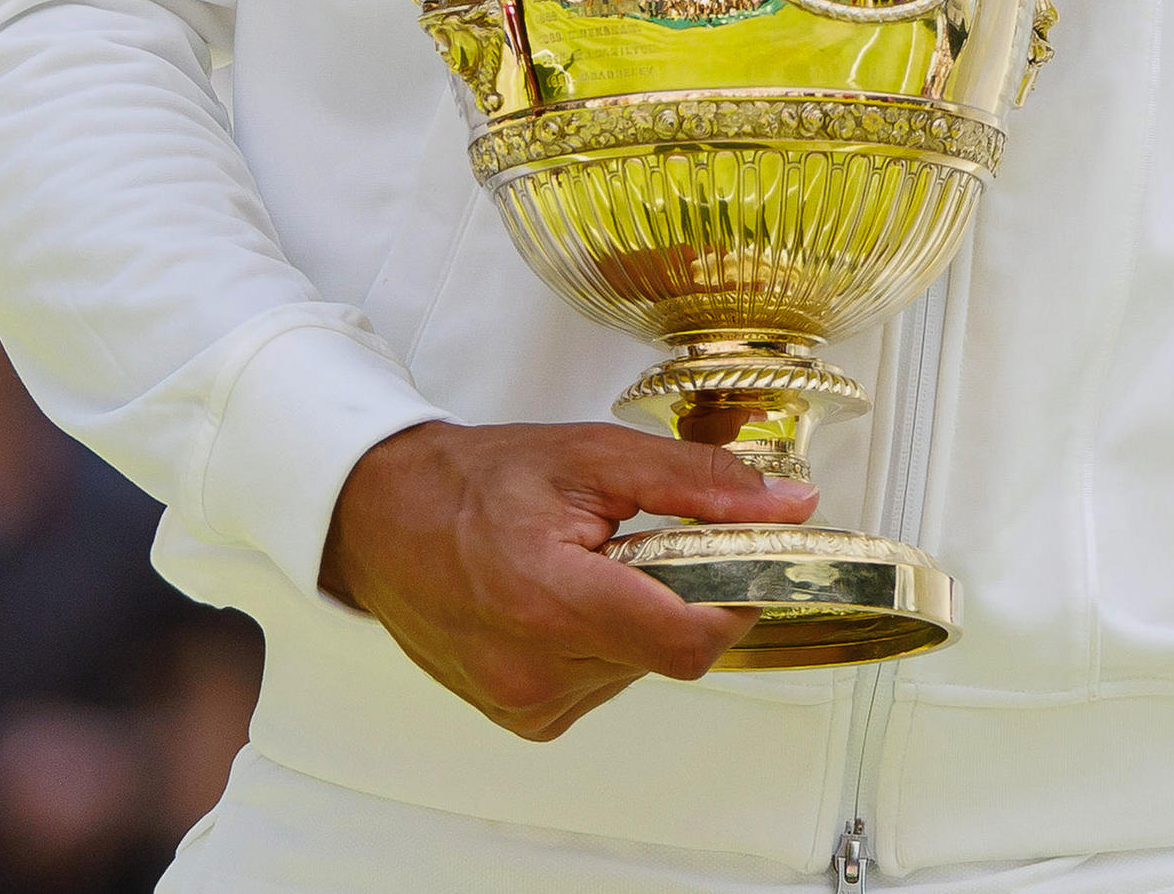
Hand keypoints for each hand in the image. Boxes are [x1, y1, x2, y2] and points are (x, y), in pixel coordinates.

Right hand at [316, 417, 808, 736]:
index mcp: (550, 601)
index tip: (744, 558)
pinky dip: (604, 640)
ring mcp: (524, 703)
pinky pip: (602, 682)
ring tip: (589, 564)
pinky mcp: (523, 718)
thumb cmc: (476, 482)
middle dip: (678, 593)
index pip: (687, 641)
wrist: (385, 520)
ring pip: (639, 666)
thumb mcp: (594, 455)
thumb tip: (788, 505)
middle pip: (669, 649)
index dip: (734, 600)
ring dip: (638, 616)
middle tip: (641, 539)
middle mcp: (534, 670)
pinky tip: (565, 598)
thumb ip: (697, 483)